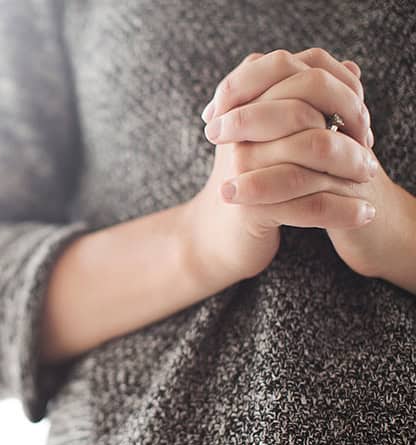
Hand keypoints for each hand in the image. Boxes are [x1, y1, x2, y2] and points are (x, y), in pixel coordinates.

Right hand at [186, 49, 373, 283]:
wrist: (218, 237)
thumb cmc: (253, 182)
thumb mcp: (276, 136)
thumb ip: (307, 100)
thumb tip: (350, 67)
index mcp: (238, 105)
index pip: (287, 68)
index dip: (332, 83)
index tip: (355, 110)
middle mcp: (233, 131)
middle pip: (302, 107)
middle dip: (348, 122)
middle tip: (367, 145)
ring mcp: (240, 166)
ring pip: (312, 148)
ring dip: (352, 163)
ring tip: (367, 177)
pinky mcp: (249, 205)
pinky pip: (310, 203)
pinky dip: (345, 210)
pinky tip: (363, 212)